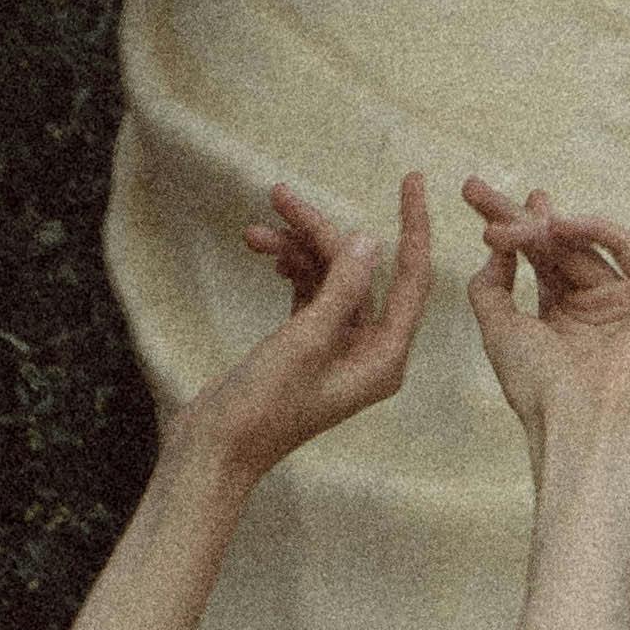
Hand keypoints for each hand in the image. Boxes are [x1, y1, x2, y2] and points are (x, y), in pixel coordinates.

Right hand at [178, 174, 435, 483]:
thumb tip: (371, 241)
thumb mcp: (306, 339)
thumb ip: (342, 288)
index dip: (412, 227)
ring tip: (255, 230)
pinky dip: (289, 270)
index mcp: (385, 358)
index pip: (412, 279)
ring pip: (328, 278)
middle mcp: (369, 353)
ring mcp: (337, 349)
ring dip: (295, 249)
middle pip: (359, 271)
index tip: (411, 179)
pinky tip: (266, 253)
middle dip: (321, 233)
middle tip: (281, 196)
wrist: (216, 450)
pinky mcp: (307, 346)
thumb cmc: (264, 406)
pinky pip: (308, 293)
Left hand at [463, 182, 629, 455]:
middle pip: (555, 246)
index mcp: (563, 317)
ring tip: (512, 220)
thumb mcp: (498, 330)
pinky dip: (595, 229)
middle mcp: (595, 305)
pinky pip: (627, 247)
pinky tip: (559, 224)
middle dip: (517, 215)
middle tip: (475, 188)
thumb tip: (494, 246)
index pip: (537, 259)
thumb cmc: (538, 388)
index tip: (475, 195)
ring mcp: (626, 300)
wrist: (579, 419)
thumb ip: (490, 287)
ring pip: (583, 245)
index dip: (510, 226)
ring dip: (544, 227)